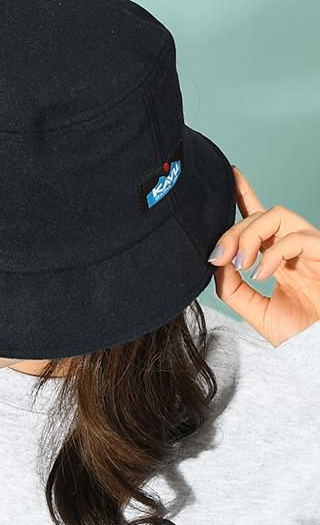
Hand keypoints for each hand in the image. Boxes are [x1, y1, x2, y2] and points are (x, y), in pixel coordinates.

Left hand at [209, 165, 319, 346]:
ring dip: (250, 235)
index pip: (260, 217)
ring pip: (277, 215)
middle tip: (219, 257)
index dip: (245, 193)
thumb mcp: (252, 308)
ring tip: (242, 263)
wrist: (318, 350)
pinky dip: (272, 254)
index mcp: (278, 255)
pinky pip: (295, 238)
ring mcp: (312, 247)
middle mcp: (295, 246)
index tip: (229, 174)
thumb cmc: (296, 332)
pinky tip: (261, 273)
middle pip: (260, 215)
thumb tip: (215, 262)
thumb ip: (230, 287)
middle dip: (233, 232)